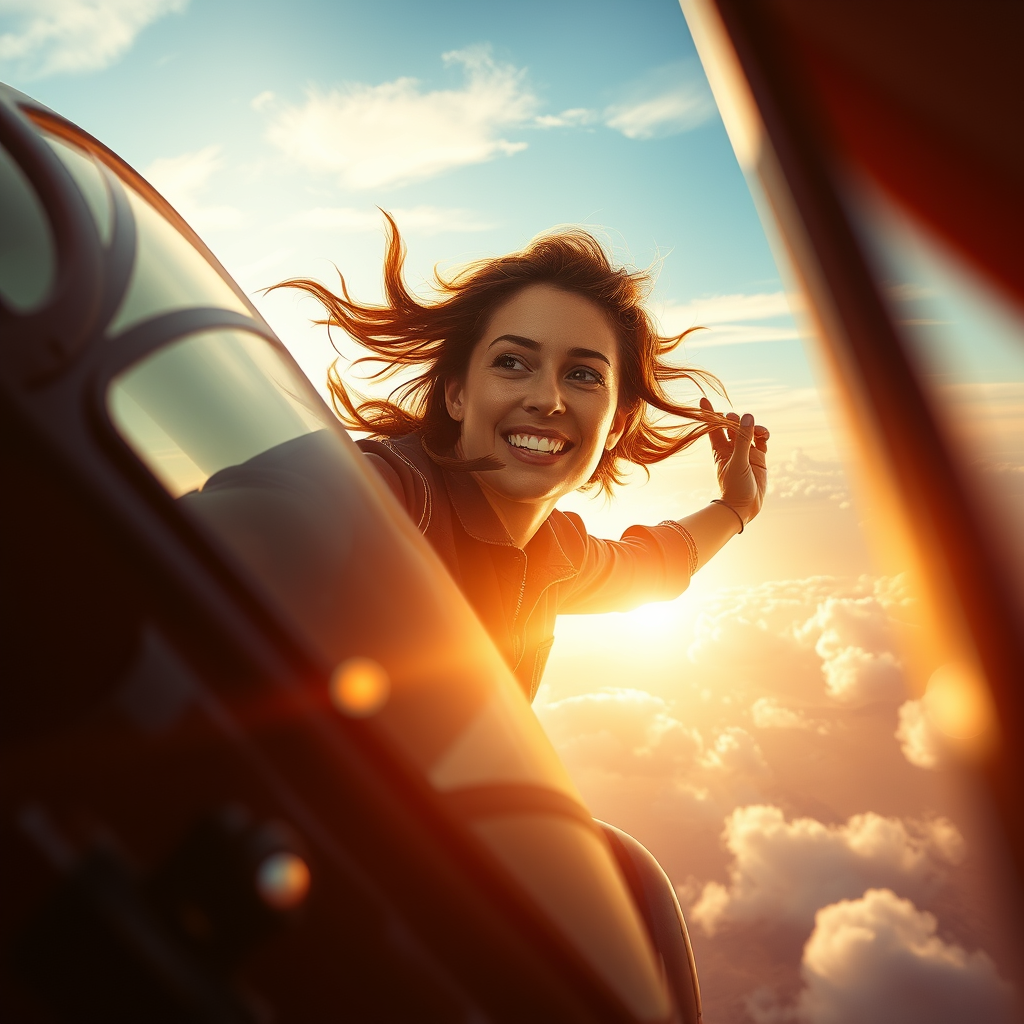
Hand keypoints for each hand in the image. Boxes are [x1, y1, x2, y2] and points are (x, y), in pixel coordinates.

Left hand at [701, 396, 768, 524]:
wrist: (745, 507)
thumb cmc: (735, 487)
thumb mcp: (738, 462)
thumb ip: (742, 439)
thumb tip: (747, 416)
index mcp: (719, 450)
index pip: (713, 427)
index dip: (708, 414)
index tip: (703, 399)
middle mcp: (732, 449)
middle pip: (732, 426)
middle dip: (735, 420)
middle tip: (737, 420)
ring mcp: (745, 453)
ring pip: (748, 431)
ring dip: (753, 427)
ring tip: (759, 432)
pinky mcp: (759, 458)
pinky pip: (761, 441)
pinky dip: (763, 435)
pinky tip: (764, 436)